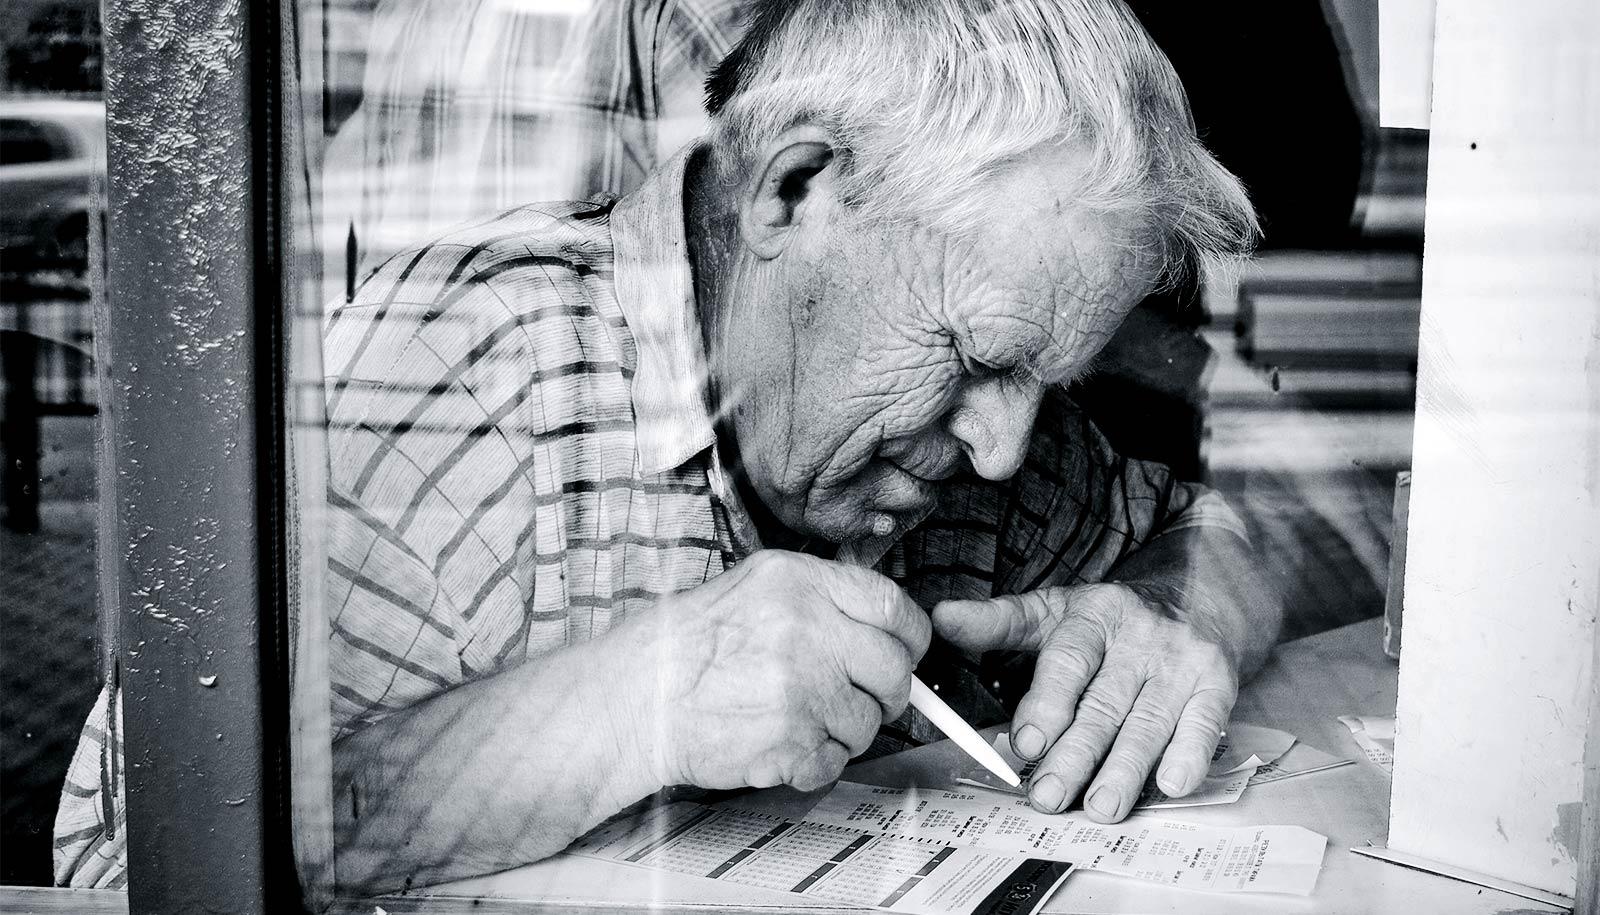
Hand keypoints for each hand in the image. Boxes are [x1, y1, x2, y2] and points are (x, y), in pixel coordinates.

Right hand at [643, 550, 930, 792]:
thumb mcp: (757, 589)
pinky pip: (835, 762)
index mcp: (800, 583)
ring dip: (843, 730)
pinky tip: (779, 742)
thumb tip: (884, 632)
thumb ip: (822, 601)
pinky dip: (814, 762)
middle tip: (859, 698)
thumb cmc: (689, 646)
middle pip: (893, 669)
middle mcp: (807, 629)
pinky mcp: (791, 739)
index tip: (904, 653)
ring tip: (797, 718)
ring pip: (867, 722)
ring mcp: (802, 687)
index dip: (909, 638)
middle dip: (887, 693)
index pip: (892, 606)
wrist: (636, 697)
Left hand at [932, 583, 1237, 821]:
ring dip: (1124, 770)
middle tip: (1049, 797)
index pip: (1067, 661)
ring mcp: (1180, 662)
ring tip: (1100, 807)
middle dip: (1076, 755)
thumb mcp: (1053, 610)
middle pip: (1103, 704)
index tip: (1028, 743)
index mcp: (1093, 615)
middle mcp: (1139, 637)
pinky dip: (1189, 755)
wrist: (1198, 593)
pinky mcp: (1216, 684)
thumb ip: (998, 622)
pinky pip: (1203, 724)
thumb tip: (942, 618)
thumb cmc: (1110, 619)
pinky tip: (1171, 783)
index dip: (1047, 704)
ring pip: (1148, 723)